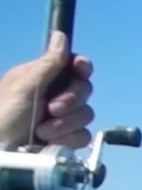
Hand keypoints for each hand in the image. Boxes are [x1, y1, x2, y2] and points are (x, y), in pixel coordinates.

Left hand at [0, 31, 94, 147]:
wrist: (2, 152)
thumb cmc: (4, 115)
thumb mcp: (24, 86)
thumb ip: (48, 63)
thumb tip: (60, 36)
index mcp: (42, 77)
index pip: (73, 65)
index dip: (81, 67)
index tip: (80, 71)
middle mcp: (54, 95)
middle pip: (85, 89)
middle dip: (71, 100)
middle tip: (51, 109)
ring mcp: (62, 119)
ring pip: (86, 114)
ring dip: (65, 124)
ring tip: (43, 131)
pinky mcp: (67, 140)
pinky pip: (83, 135)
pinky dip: (67, 139)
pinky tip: (49, 142)